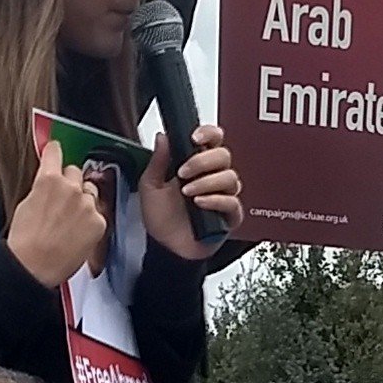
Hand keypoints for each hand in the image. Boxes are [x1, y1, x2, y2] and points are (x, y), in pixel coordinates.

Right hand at [8, 133, 111, 288]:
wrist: (33, 267)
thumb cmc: (25, 241)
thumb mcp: (26, 204)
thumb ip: (42, 187)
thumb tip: (49, 182)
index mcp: (48, 180)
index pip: (55, 152)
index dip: (54, 152)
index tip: (56, 151)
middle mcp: (71, 188)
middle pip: (75, 172)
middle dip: (69, 183)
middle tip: (61, 202)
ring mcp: (87, 205)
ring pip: (89, 192)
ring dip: (82, 201)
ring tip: (69, 221)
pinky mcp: (99, 221)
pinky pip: (97, 213)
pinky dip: (90, 221)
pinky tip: (77, 233)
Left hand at [139, 121, 240, 259]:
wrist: (165, 248)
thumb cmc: (161, 218)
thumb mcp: (150, 186)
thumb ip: (158, 160)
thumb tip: (163, 136)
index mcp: (196, 164)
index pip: (213, 139)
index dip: (209, 134)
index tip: (195, 138)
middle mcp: (212, 177)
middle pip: (224, 155)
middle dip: (202, 161)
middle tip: (183, 173)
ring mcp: (223, 195)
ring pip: (230, 177)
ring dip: (206, 182)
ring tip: (187, 193)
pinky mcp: (230, 215)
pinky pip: (232, 202)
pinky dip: (215, 200)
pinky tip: (200, 203)